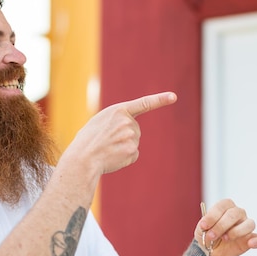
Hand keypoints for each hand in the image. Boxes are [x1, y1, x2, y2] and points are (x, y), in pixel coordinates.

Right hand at [63, 92, 177, 175]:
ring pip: (134, 142)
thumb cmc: (87, 140)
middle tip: (107, 141)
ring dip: (123, 147)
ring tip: (107, 149)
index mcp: (118, 110)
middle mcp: (128, 122)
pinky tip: (112, 157)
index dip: (160, 99)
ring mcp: (131, 136)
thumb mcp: (99, 122)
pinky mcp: (133, 151)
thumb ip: (116, 121)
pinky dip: (124, 157)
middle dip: (125, 135)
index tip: (173, 97)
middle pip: (135, 129)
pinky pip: (133, 154)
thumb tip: (128, 133)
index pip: (144, 103)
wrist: (83, 158)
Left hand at [195, 199, 256, 255]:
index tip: (203, 226)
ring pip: (249, 223)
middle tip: (211, 236)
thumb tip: (206, 228)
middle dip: (221, 225)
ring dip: (236, 231)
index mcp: (225, 207)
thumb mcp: (201, 231)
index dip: (212, 215)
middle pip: (234, 214)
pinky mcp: (251, 238)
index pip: (222, 205)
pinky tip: (251, 244)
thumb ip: (204, 228)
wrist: (211, 248)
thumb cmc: (208, 235)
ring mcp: (246, 225)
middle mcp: (238, 213)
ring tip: (226, 238)